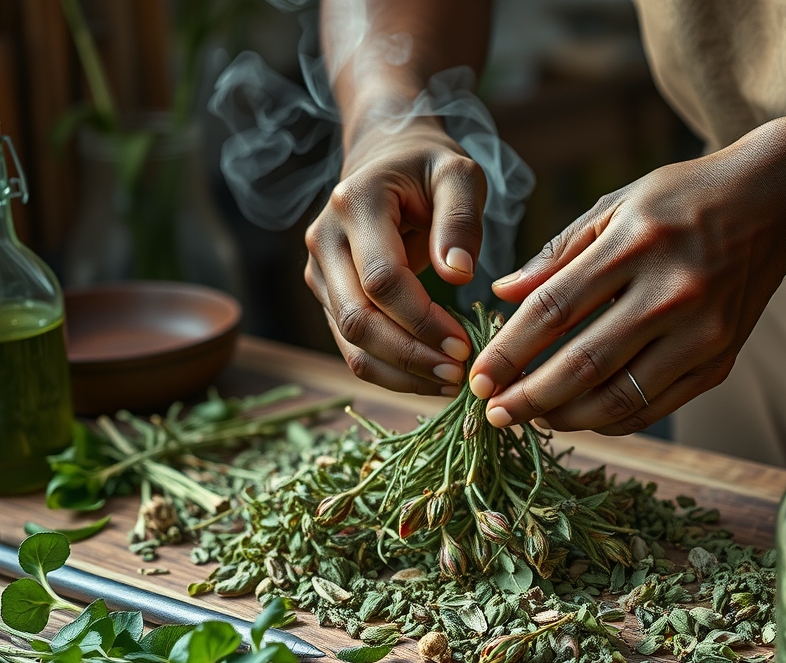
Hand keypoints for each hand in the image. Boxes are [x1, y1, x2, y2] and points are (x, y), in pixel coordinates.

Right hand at [304, 119, 487, 394]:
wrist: (387, 156)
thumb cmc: (430, 166)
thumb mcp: (460, 174)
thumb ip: (460, 220)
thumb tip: (458, 276)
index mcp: (355, 205)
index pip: (381, 280)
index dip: (422, 320)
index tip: (465, 343)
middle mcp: (324, 240)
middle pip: (358, 320)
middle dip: (411, 356)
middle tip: (460, 373)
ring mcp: (320, 271)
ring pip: (351, 343)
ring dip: (401, 373)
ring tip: (450, 382)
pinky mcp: (328, 295)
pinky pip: (353, 346)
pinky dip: (392, 370)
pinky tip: (431, 376)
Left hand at [469, 146, 785, 434]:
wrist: (776, 203)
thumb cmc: (685, 198)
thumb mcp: (618, 203)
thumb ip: (558, 252)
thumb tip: (500, 294)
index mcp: (635, 245)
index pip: (555, 310)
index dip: (510, 350)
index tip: (478, 377)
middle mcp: (672, 293)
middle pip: (583, 364)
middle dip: (528, 397)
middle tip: (493, 413)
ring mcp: (701, 333)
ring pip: (619, 397)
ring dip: (565, 417)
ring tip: (531, 417)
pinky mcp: (721, 362)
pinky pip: (653, 406)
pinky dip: (610, 419)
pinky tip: (580, 415)